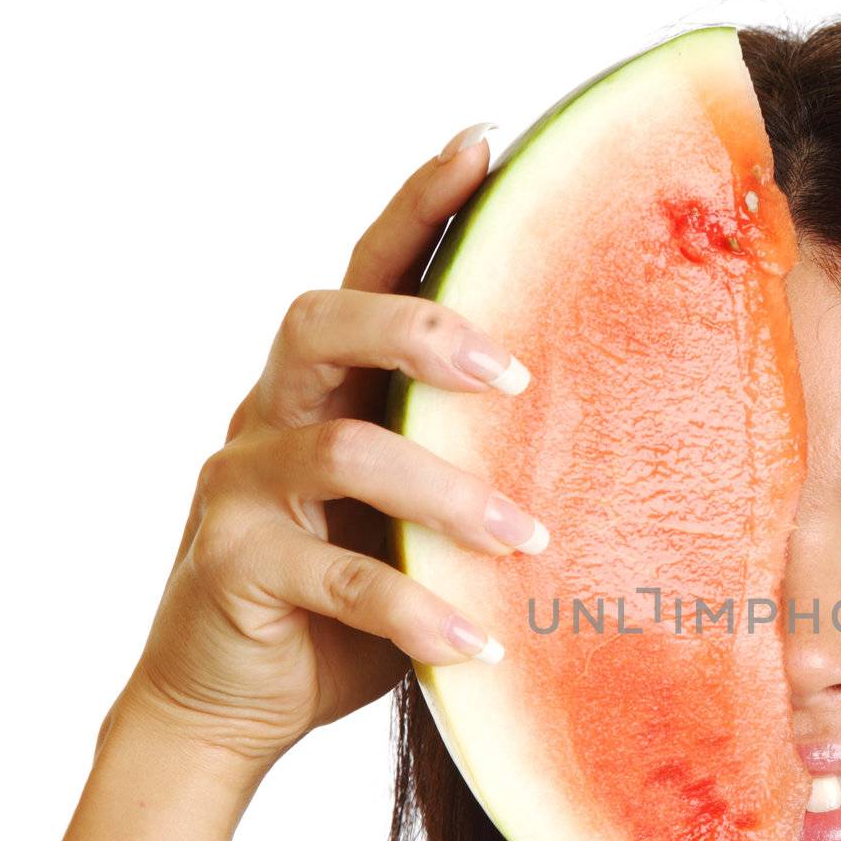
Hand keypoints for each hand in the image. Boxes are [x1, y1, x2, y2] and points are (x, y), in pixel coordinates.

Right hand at [112, 123, 545, 771]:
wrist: (234, 699)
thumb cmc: (343, 600)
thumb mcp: (409, 520)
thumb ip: (463, 467)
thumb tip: (607, 440)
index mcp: (321, 387)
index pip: (365, 271)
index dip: (417, 203)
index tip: (485, 142)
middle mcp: (270, 415)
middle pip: (324, 322)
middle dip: (424, 331)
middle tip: (516, 378)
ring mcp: (243, 489)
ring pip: (342, 450)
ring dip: (447, 491)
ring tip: (528, 541)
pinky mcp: (236, 569)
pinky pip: (336, 578)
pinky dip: (417, 608)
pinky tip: (478, 643)